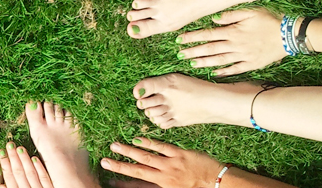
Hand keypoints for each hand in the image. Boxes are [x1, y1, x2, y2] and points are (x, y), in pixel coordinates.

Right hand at [0, 143, 53, 187]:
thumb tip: (1, 186)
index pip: (10, 179)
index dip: (5, 165)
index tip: (1, 152)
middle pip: (20, 174)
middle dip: (13, 159)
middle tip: (8, 145)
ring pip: (31, 174)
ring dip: (24, 160)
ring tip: (19, 148)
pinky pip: (45, 178)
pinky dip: (39, 168)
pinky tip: (34, 158)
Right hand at [100, 138, 222, 187]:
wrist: (217, 182)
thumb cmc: (195, 187)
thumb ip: (157, 185)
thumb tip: (141, 183)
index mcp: (162, 186)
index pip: (138, 184)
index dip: (122, 182)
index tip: (108, 180)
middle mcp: (163, 176)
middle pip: (137, 170)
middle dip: (119, 165)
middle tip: (104, 160)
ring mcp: (171, 164)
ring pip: (146, 157)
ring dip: (129, 151)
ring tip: (114, 145)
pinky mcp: (179, 154)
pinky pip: (161, 147)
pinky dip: (148, 142)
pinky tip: (137, 138)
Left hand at [177, 8, 285, 76]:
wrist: (289, 35)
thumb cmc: (269, 20)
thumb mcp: (250, 12)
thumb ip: (230, 15)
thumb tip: (213, 19)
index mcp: (233, 32)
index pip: (207, 35)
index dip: (192, 37)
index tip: (179, 40)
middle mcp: (235, 45)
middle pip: (209, 49)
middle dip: (193, 51)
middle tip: (179, 55)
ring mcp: (243, 56)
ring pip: (219, 60)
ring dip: (204, 62)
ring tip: (191, 63)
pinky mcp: (251, 64)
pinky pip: (234, 70)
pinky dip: (223, 73)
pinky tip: (213, 75)